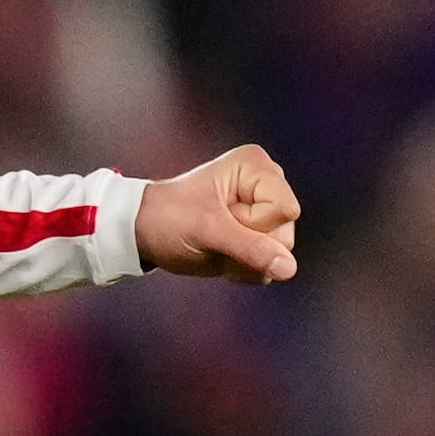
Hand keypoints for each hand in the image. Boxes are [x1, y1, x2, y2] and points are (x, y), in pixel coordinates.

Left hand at [133, 144, 300, 281]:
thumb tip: (289, 267)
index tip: (225, 218)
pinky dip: (245, 268)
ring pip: (280, 252)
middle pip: (285, 232)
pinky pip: (270, 264)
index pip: (285, 209)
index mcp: (256, 168)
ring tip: (218, 244)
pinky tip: (223, 254)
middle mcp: (266, 185)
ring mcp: (263, 211)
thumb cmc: (169, 217)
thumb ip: (251, 248)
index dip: (256, 224)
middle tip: (218, 234)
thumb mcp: (208, 231)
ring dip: (247, 260)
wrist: (146, 233)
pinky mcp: (258, 234)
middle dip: (251, 245)